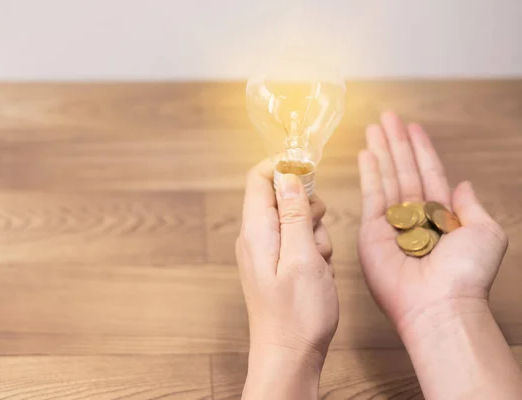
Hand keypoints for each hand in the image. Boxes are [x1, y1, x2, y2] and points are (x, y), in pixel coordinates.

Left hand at [236, 160, 337, 398]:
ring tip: (318, 264)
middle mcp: (255, 236)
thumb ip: (294, 213)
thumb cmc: (297, 313)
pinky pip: (298, 242)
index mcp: (256, 229)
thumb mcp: (303, 257)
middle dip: (309, 208)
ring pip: (296, 220)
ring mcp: (265, 251)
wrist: (289, 356)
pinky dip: (313, 251)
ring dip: (315, 234)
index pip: (259, 177)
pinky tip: (317, 274)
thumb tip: (286, 174)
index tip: (312, 174)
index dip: (284, 167)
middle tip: (317, 237)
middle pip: (282, 196)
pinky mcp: (276, 264)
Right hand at [357, 111, 507, 336]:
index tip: (413, 126)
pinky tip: (367, 153)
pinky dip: (369, 173)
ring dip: (381, 150)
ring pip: (387, 177)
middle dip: (396, 142)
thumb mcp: (487, 233)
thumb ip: (472, 206)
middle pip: (404, 170)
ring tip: (374, 126)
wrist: (440, 303)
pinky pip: (371, 195)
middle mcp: (415, 217)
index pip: (429, 173)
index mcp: (442, 216)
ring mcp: (392, 223)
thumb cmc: (467, 274)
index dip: (421, 149)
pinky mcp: (372, 231)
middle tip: (387, 116)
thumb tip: (462, 184)